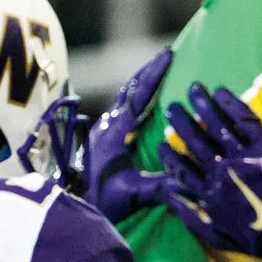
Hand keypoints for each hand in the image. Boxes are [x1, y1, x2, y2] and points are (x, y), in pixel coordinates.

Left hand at [70, 47, 172, 221]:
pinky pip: (122, 110)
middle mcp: (106, 126)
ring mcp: (102, 131)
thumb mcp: (132, 194)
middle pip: (130, 90)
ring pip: (124, 98)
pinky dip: (137, 98)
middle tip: (168, 53)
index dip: (155, 73)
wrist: (70, 208)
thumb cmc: (99, 201)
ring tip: (159, 70)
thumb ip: (160, 186)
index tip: (169, 53)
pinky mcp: (102, 139)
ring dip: (142, 83)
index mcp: (113, 132)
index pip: (138, 96)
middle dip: (149, 70)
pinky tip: (146, 101)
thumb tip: (190, 181)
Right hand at [158, 82, 261, 261]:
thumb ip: (189, 214)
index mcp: (206, 191)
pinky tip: (222, 92)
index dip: (171, 155)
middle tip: (173, 107)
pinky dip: (232, 105)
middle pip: (195, 140)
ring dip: (204, 105)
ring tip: (195, 89)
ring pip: (217, 125)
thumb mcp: (213, 233)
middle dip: (182, 121)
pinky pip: (244, 122)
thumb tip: (169, 197)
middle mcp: (219, 170)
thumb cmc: (253, 236)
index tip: (163, 144)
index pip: (182, 168)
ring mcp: (241, 157)